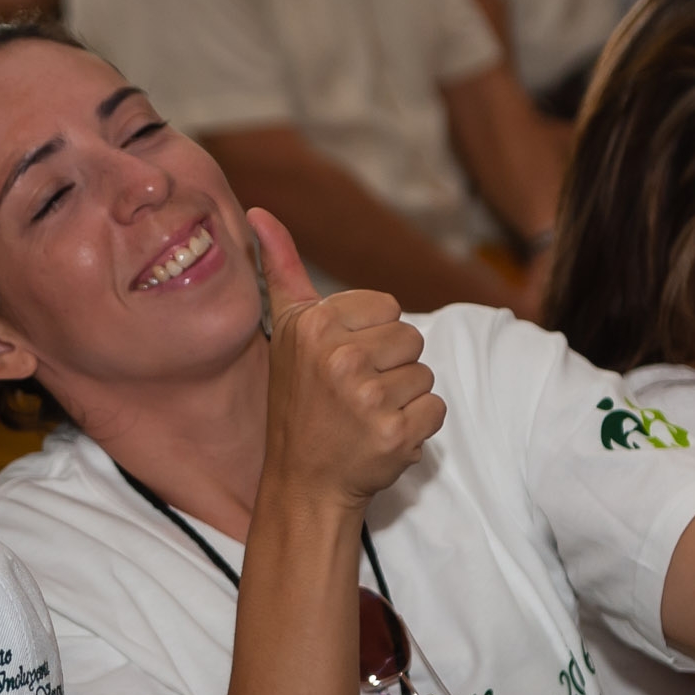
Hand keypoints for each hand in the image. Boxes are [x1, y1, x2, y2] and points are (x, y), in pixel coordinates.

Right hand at [251, 208, 445, 507]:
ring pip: (425, 374)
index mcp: (315, 325)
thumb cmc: (301, 403)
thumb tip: (259, 211)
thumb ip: (280, 269)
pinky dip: (417, 428)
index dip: (372, 337)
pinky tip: (382, 438)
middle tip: (354, 396)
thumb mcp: (287, 331)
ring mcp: (367, 399)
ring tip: (366, 417)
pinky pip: (436, 410)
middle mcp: (338, 358)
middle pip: (412, 338)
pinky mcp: (393, 434)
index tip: (341, 365)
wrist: (304, 482)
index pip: (388, 308)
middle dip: (391, 367)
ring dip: (404, 398)